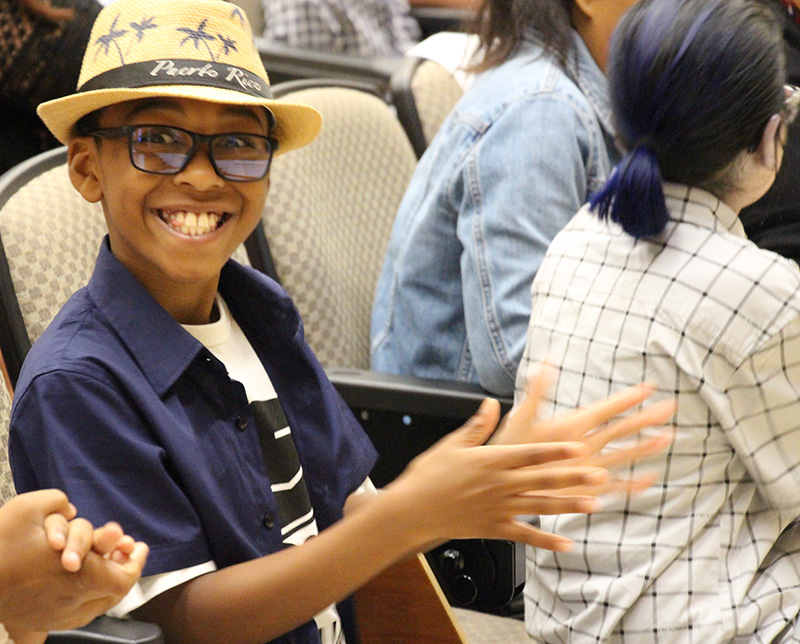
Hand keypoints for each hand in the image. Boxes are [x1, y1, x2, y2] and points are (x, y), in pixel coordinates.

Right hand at [0, 489, 147, 633]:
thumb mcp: (27, 508)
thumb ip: (57, 502)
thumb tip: (69, 508)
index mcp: (81, 576)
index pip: (124, 577)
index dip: (136, 562)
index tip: (139, 546)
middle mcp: (72, 602)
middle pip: (113, 593)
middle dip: (124, 569)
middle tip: (126, 551)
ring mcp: (55, 616)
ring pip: (95, 606)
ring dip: (106, 585)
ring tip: (108, 563)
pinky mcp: (37, 622)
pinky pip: (75, 615)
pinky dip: (86, 598)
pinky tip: (83, 581)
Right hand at [384, 371, 673, 552]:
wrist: (412, 511)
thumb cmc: (428, 475)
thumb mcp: (451, 445)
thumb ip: (476, 426)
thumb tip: (491, 403)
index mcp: (491, 461)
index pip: (530, 454)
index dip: (557, 450)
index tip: (579, 446)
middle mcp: (499, 485)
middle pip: (543, 480)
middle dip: (574, 477)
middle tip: (600, 474)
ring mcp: (499, 509)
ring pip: (540, 507)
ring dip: (569, 505)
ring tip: (594, 504)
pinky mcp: (494, 528)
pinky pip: (525, 536)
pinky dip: (546, 542)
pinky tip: (567, 545)